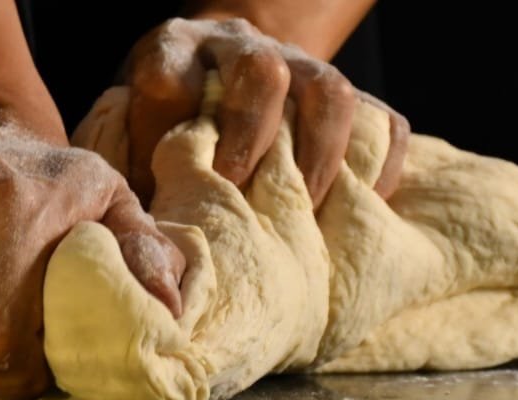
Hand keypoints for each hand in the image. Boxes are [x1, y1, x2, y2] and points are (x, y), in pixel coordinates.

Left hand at [122, 17, 408, 205]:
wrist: (209, 80)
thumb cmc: (162, 129)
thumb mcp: (136, 139)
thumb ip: (141, 169)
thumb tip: (158, 234)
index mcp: (174, 52)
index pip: (170, 72)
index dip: (175, 120)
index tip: (182, 166)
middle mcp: (237, 46)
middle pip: (260, 69)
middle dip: (252, 135)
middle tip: (238, 186)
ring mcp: (297, 64)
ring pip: (328, 89)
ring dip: (318, 155)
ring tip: (303, 208)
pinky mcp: (339, 94)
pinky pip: (380, 119)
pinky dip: (376, 165)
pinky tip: (358, 206)